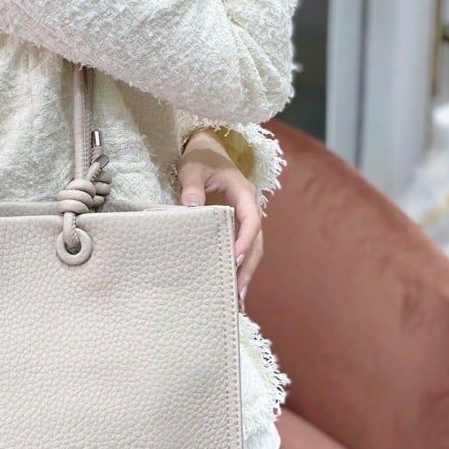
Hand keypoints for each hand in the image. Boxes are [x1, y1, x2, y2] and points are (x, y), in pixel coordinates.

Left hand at [177, 130, 262, 307]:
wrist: (206, 149)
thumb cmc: (200, 158)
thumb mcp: (192, 168)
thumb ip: (192, 186)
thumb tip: (192, 206)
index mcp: (243, 192)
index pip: (251, 219)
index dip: (245, 239)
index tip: (236, 259)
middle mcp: (249, 207)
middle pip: (256, 241)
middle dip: (248, 266)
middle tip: (238, 291)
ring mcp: (244, 217)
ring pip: (252, 248)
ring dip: (246, 271)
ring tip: (237, 298)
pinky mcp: (236, 225)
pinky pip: (242, 247)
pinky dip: (239, 266)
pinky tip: (231, 286)